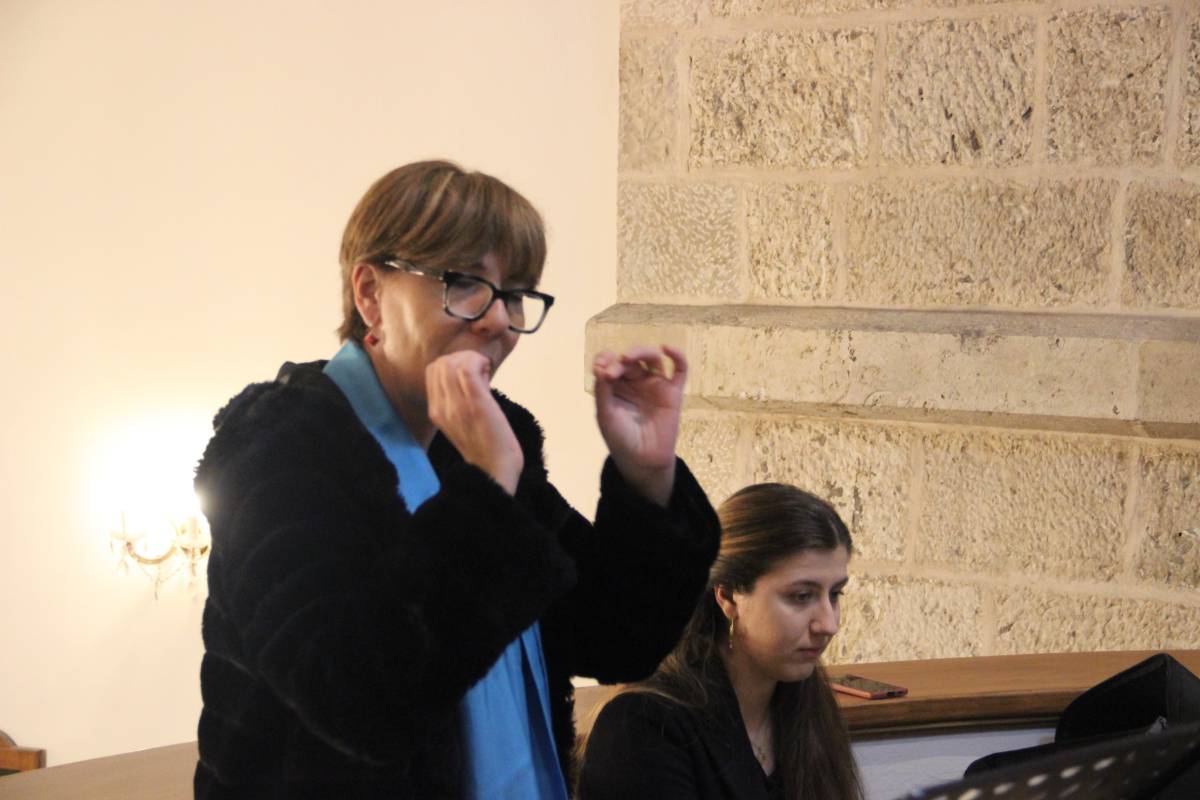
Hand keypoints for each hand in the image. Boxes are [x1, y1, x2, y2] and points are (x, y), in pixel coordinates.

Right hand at [426, 351, 522, 494]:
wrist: (494, 470)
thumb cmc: (485, 446)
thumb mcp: (461, 422)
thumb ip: (457, 400)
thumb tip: (470, 374)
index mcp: (435, 411)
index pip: (432, 370)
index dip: (452, 362)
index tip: (471, 373)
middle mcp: (440, 407)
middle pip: (440, 363)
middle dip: (462, 357)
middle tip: (481, 370)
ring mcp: (456, 405)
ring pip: (452, 362)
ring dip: (473, 359)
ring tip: (486, 373)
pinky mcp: (475, 403)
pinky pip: (468, 369)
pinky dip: (479, 363)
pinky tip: (489, 374)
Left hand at [593, 345, 687, 506]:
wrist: (642, 461)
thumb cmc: (621, 439)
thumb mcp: (605, 415)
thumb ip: (602, 390)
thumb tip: (602, 367)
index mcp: (616, 386)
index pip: (611, 362)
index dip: (605, 359)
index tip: (599, 369)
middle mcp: (635, 382)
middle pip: (630, 359)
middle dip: (620, 361)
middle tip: (612, 372)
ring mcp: (655, 385)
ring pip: (652, 358)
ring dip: (640, 352)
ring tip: (628, 358)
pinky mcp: (673, 392)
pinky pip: (680, 369)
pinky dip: (677, 355)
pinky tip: (667, 348)